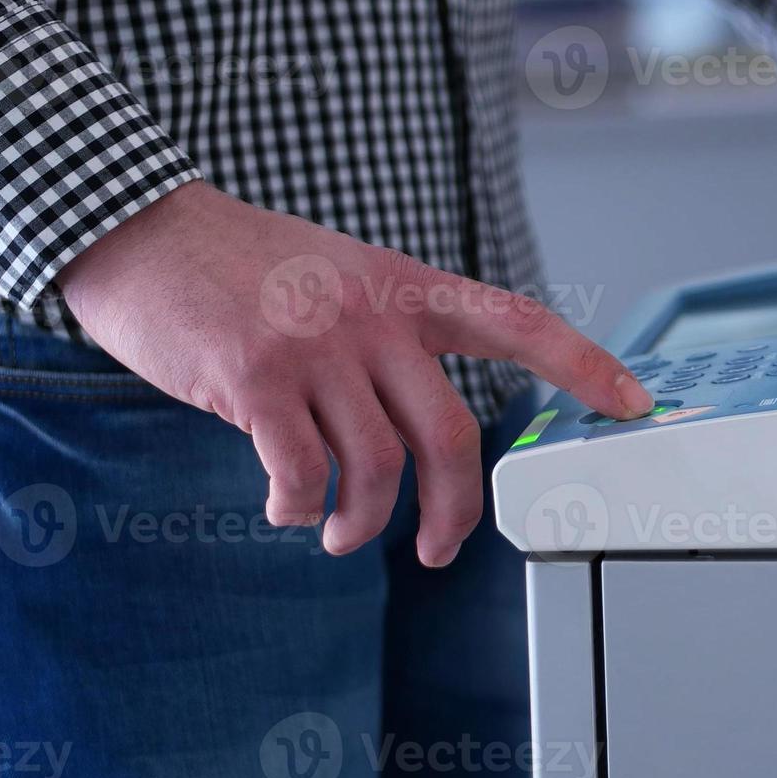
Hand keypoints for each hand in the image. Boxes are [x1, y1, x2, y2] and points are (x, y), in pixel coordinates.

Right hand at [56, 180, 652, 566]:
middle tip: (436, 548)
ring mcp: (317, 347)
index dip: (584, 366)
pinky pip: (301, 472)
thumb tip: (419, 429)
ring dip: (360, 523)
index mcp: (406, 288)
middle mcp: (374, 316)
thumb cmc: (244, 263)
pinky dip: (295, 506)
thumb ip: (391, 333)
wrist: (141, 229)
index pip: (519, 324)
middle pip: (451, 435)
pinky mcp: (257, 379)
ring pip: (376, 467)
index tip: (635, 402)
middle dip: (455, 510)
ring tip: (334, 533)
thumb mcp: (342, 271)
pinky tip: (284, 506)